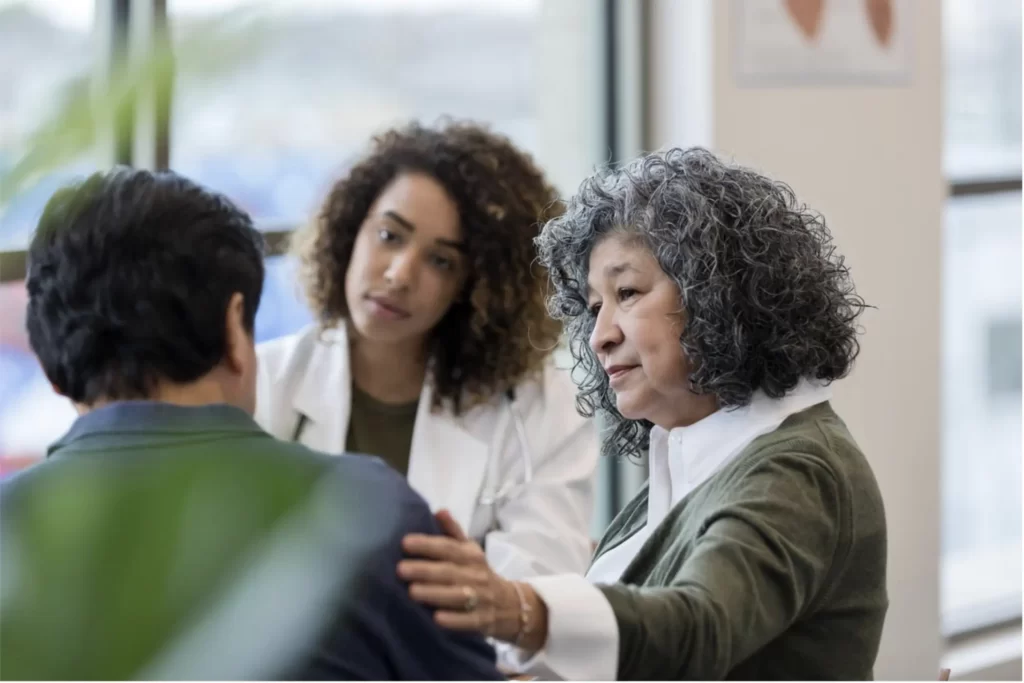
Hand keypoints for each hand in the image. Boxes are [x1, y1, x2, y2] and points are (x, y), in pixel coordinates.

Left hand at [398, 510, 524, 643]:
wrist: (511, 605)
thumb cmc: (479, 574)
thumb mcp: (470, 551)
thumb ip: (453, 532)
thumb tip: (439, 510)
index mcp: (471, 556)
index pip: (448, 547)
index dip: (427, 544)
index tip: (405, 543)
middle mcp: (476, 575)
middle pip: (449, 571)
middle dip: (425, 570)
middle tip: (400, 569)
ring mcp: (480, 598)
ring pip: (457, 595)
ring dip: (435, 593)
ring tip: (412, 592)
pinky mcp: (482, 620)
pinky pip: (468, 621)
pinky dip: (453, 620)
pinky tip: (436, 618)